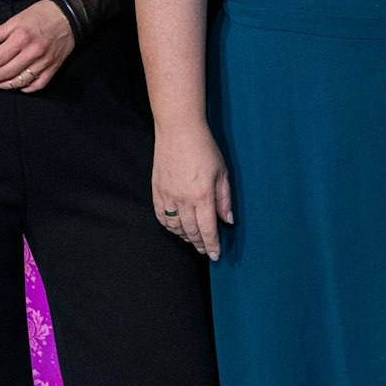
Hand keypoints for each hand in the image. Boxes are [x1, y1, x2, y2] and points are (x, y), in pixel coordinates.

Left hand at [0, 0, 75, 92]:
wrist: (70, 15)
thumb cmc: (41, 14)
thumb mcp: (17, 19)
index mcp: (21, 38)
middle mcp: (32, 53)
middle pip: (6, 73)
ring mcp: (44, 62)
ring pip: (20, 81)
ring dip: (5, 85)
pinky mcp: (54, 68)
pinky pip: (37, 85)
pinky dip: (25, 88)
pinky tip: (18, 85)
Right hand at [154, 122, 232, 260]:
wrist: (179, 131)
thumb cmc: (204, 148)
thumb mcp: (222, 172)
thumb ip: (224, 199)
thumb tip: (228, 220)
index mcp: (203, 195)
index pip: (207, 229)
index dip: (212, 244)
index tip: (215, 255)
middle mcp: (184, 199)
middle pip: (191, 231)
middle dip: (199, 244)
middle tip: (204, 250)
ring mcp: (168, 196)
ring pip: (175, 226)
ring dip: (184, 237)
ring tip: (192, 241)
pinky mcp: (157, 190)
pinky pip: (161, 216)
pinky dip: (168, 226)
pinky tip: (176, 228)